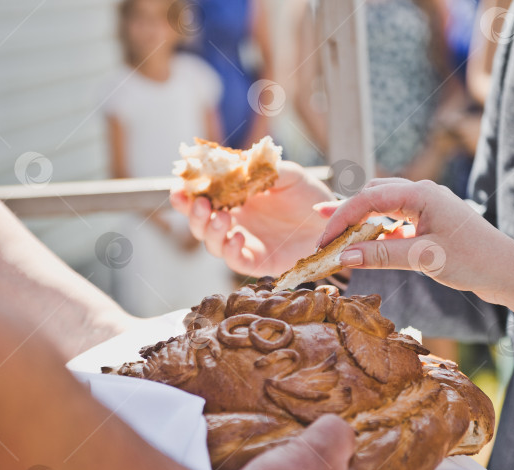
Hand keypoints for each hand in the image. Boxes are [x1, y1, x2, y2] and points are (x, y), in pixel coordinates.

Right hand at [170, 161, 333, 276]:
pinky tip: (237, 237)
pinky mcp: (258, 262)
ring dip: (211, 231)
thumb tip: (237, 162)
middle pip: (199, 224)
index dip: (186, 194)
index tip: (179, 186)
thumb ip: (264, 169)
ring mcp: (244, 243)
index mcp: (235, 200)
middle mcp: (235, 222)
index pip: (202, 198)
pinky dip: (231, 251)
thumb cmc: (310, 197)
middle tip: (202, 203)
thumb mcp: (289, 175)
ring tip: (223, 218)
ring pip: (212, 244)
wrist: (335, 222)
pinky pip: (236, 261)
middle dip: (193, 214)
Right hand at [318, 178, 513, 302]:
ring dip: (360, 223)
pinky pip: (395, 221)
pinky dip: (377, 233)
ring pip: (382, 207)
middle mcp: (421, 193)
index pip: (368, 199)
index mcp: (420, 193)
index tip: (324, 242)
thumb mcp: (423, 258)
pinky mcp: (430, 221)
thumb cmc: (474, 261)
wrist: (509, 271)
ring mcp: (426, 206)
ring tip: (337, 237)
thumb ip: (381, 256)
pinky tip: (367, 247)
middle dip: (345, 214)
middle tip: (322, 234)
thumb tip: (343, 257)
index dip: (341, 219)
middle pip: (371, 196)